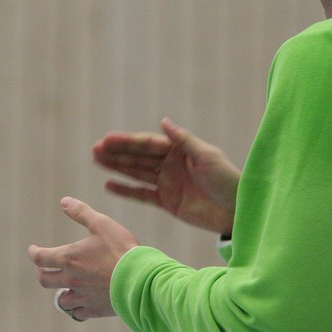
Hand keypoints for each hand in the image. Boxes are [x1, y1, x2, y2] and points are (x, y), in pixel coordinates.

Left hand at [28, 197, 139, 319]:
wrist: (139, 278)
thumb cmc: (121, 249)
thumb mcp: (102, 224)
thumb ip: (81, 212)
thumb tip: (64, 201)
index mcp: (69, 258)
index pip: (40, 258)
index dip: (33, 253)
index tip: (32, 250)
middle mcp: (71, 280)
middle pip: (45, 280)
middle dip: (42, 273)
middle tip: (44, 269)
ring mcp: (82, 296)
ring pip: (61, 300)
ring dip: (60, 292)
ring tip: (64, 288)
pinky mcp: (94, 309)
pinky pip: (78, 312)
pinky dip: (77, 308)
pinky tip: (81, 303)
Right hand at [93, 118, 239, 234]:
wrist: (237, 210)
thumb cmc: (227, 180)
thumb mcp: (207, 156)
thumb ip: (184, 140)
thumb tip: (163, 121)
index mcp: (180, 150)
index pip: (148, 144)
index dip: (127, 141)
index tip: (107, 139)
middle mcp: (171, 164)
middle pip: (138, 157)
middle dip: (116, 152)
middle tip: (94, 149)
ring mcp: (167, 183)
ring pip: (136, 173)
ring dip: (116, 167)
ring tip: (96, 160)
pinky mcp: (167, 202)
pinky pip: (141, 195)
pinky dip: (125, 190)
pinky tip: (108, 184)